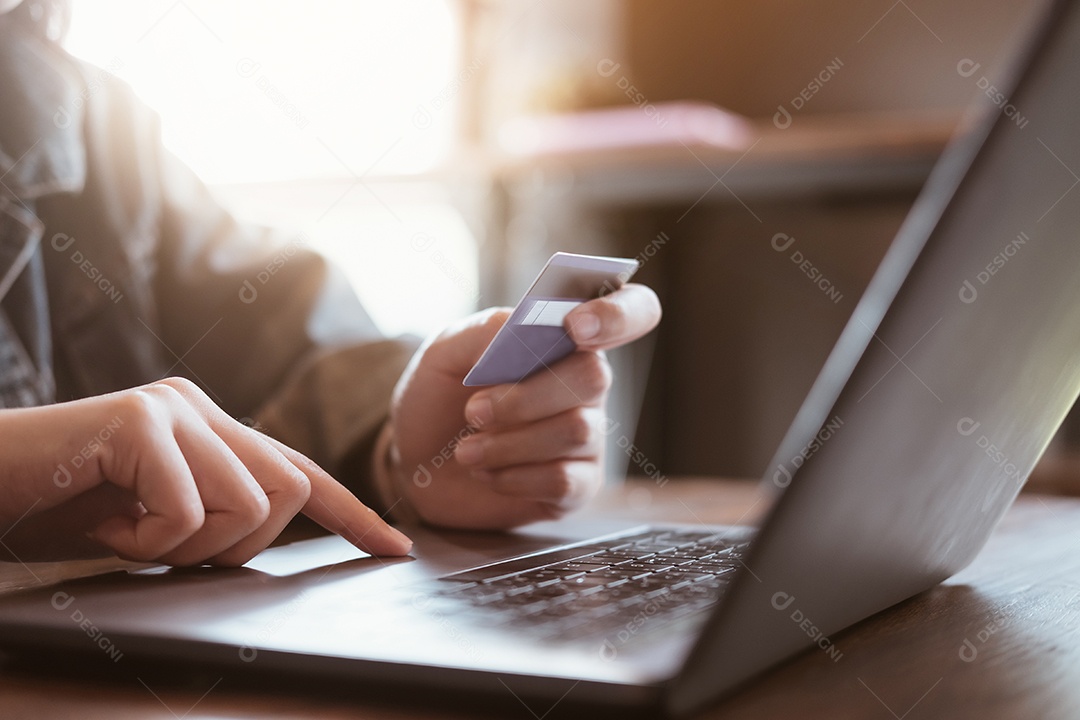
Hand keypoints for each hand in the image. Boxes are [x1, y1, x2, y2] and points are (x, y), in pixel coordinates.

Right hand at [0, 377, 411, 564]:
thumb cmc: (65, 507)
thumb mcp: (155, 517)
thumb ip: (214, 513)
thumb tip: (272, 532)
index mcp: (212, 428)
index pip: (301, 472)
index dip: (352, 515)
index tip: (396, 548)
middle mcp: (201, 408)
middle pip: (288, 492)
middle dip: (238, 545)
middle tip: (166, 546)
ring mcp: (172, 409)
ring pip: (248, 506)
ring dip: (188, 547)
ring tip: (128, 530)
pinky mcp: (139, 423)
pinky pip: (185, 513)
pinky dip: (145, 542)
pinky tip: (104, 522)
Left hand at [386, 283, 661, 528]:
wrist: (415, 463)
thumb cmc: (438, 399)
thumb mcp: (445, 352)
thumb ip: (485, 331)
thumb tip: (528, 322)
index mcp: (564, 339)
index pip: (630, 311)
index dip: (617, 315)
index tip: (575, 327)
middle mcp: (586, 384)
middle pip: (594, 376)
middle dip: (526, 396)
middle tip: (474, 411)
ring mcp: (588, 437)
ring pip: (575, 431)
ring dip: (509, 443)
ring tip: (466, 451)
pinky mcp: (578, 486)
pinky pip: (565, 480)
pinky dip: (515, 477)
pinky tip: (487, 474)